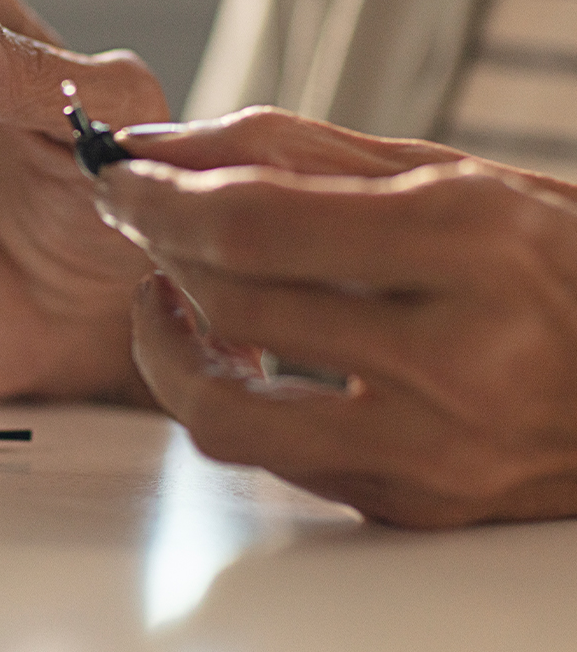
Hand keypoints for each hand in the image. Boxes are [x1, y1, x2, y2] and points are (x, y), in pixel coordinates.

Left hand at [95, 107, 576, 526]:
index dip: (159, 198)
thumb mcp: (453, 178)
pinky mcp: (417, 505)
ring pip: (227, 415)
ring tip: (166, 296)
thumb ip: (300, 158)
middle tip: (136, 220)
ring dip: (166, 350)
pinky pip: (277, 457)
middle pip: (233, 302)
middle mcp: (455, 355)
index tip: (118, 176)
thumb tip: (168, 146)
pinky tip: (234, 351)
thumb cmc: (562, 262)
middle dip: (155, 251)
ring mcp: (436, 448)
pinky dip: (231, 397)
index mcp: (470, 243)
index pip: (255, 222)